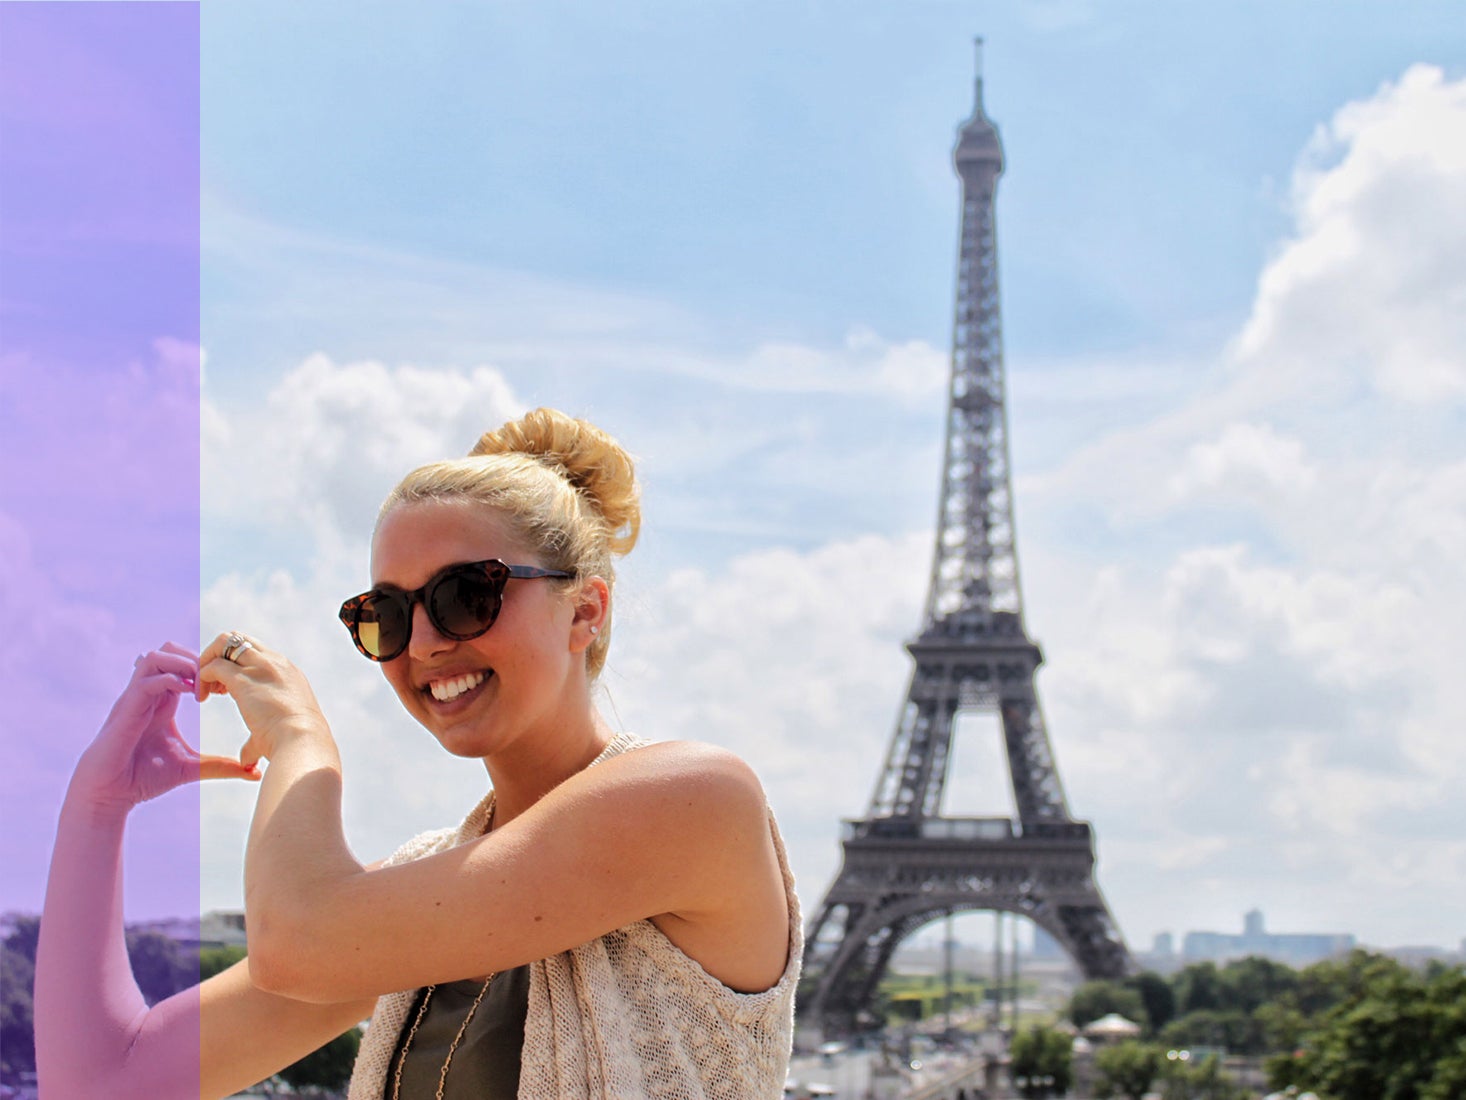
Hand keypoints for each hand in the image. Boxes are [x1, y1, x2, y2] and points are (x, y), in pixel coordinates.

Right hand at [72, 643, 259, 814]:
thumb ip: (220, 766)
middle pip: (170, 650)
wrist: (109, 795)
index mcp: (164, 702)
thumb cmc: (143, 778)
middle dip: (196, 657)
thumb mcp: (191, 769)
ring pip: (156, 657)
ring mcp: (135, 699)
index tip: (227, 686)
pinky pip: (146, 680)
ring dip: (182, 663)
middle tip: (216, 679)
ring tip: (202, 683)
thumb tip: (255, 773)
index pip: (184, 665)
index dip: (207, 668)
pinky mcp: (125, 709)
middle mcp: (149, 694)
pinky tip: (188, 694)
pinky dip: (169, 680)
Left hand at [197, 632, 331, 767]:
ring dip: (208, 661)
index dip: (235, 666)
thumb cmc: (294, 743)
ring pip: (224, 642)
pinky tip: (200, 698)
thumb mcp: (278, 732)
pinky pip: (213, 666)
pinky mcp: (243, 680)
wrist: (303, 742)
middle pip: (238, 638)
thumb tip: (247, 759)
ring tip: (204, 690)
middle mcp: (274, 662)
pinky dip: (201, 678)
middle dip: (219, 655)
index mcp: (287, 671)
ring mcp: (260, 667)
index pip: (254, 652)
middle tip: (212, 684)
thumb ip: (257, 741)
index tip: (226, 689)